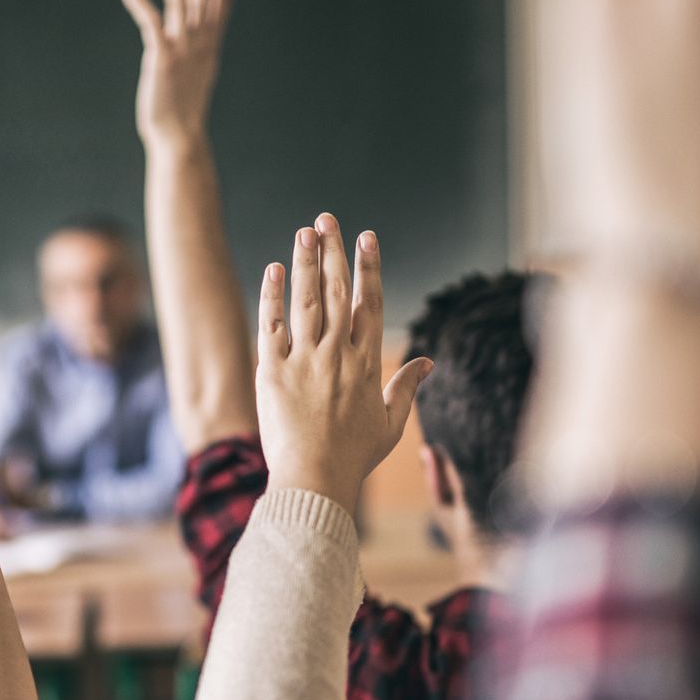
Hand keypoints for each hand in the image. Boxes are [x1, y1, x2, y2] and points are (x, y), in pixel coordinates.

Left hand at [121, 0, 235, 145]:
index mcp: (210, 43)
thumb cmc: (183, 106)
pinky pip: (154, 26)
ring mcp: (184, 50)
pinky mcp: (164, 60)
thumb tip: (190, 30)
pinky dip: (142, 6)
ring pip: (179, 3)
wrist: (180, 136)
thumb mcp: (195, 69)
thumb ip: (195, 45)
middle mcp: (201, 42)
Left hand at [254, 214, 432, 510]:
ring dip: (306, 262)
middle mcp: (336, 354)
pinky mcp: (273, 372)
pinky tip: (274, 270)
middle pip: (337, 292)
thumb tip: (427, 361)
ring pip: (306, 301)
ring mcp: (304, 361)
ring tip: (305, 231)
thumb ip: (406, 387)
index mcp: (366, 363)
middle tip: (328, 219)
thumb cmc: (354, 456)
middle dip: (334, 252)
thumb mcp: (390, 423)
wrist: (314, 480)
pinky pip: (272, 325)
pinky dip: (273, 296)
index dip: (369, 267)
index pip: (370, 303)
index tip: (368, 237)